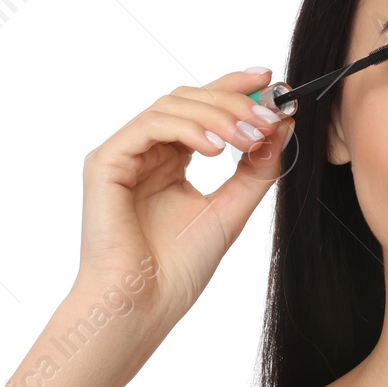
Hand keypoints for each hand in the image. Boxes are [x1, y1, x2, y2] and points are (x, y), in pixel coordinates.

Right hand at [73, 68, 293, 325]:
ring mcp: (124, 154)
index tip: (273, 81)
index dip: (236, 88)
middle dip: (234, 103)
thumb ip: (256, 169)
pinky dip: (186, 129)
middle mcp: (147, 152)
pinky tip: (215, 149)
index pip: (204, 109)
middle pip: (190, 100)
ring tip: (249, 138)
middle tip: (269, 117)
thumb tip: (282, 127)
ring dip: (217, 115)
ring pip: (171, 106)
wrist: (143, 305)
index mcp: (171, 161)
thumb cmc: (178, 269)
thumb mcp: (232, 210)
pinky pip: (149, 125)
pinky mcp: (105, 161)